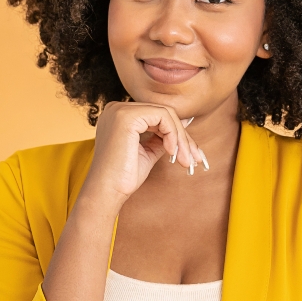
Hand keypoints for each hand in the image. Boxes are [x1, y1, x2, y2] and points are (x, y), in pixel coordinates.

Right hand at [85, 101, 204, 205]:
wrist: (107, 192)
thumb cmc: (124, 176)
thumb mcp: (148, 151)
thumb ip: (162, 136)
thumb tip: (184, 121)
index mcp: (119, 115)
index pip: (156, 115)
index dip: (176, 133)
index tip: (191, 153)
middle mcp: (117, 108)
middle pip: (162, 113)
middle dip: (182, 136)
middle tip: (195, 159)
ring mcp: (120, 110)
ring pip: (165, 114)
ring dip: (181, 138)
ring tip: (186, 160)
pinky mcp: (126, 117)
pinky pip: (162, 117)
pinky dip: (173, 135)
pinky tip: (172, 153)